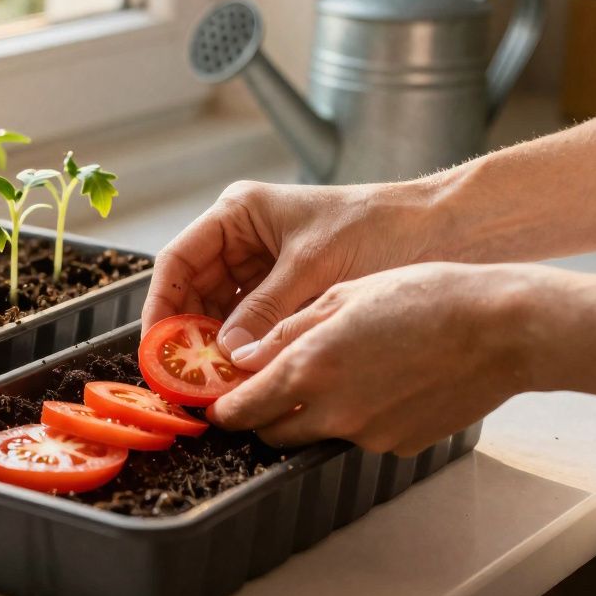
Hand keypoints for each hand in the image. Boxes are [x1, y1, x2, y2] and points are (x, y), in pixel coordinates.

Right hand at [142, 180, 437, 352]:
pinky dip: (245, 348)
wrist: (440, 231)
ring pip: (220, 312)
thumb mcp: (314, 267)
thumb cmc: (380, 227)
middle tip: (183, 376)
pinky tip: (243, 374)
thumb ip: (267, 310)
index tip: (156, 345)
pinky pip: (251, 323)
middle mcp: (243, 237)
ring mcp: (263, 265)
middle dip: (187, 333)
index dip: (160, 304)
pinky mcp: (286, 291)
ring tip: (211, 382)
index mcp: (239, 213)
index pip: (178, 260)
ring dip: (215, 346)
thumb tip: (227, 355)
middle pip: (194, 290)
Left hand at [207, 262, 534, 455]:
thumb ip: (285, 332)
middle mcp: (333, 412)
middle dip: (263, 414)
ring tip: (340, 371)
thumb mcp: (341, 296)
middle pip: (272, 432)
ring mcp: (368, 435)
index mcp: (309, 370)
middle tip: (270, 385)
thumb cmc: (425, 297)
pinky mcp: (400, 445)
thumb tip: (244, 357)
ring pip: (316, 435)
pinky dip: (358, 416)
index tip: (220, 401)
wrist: (501, 329)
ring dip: (310, 415)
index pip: (242, 410)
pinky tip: (383, 381)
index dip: (225, 407)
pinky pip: (361, 436)